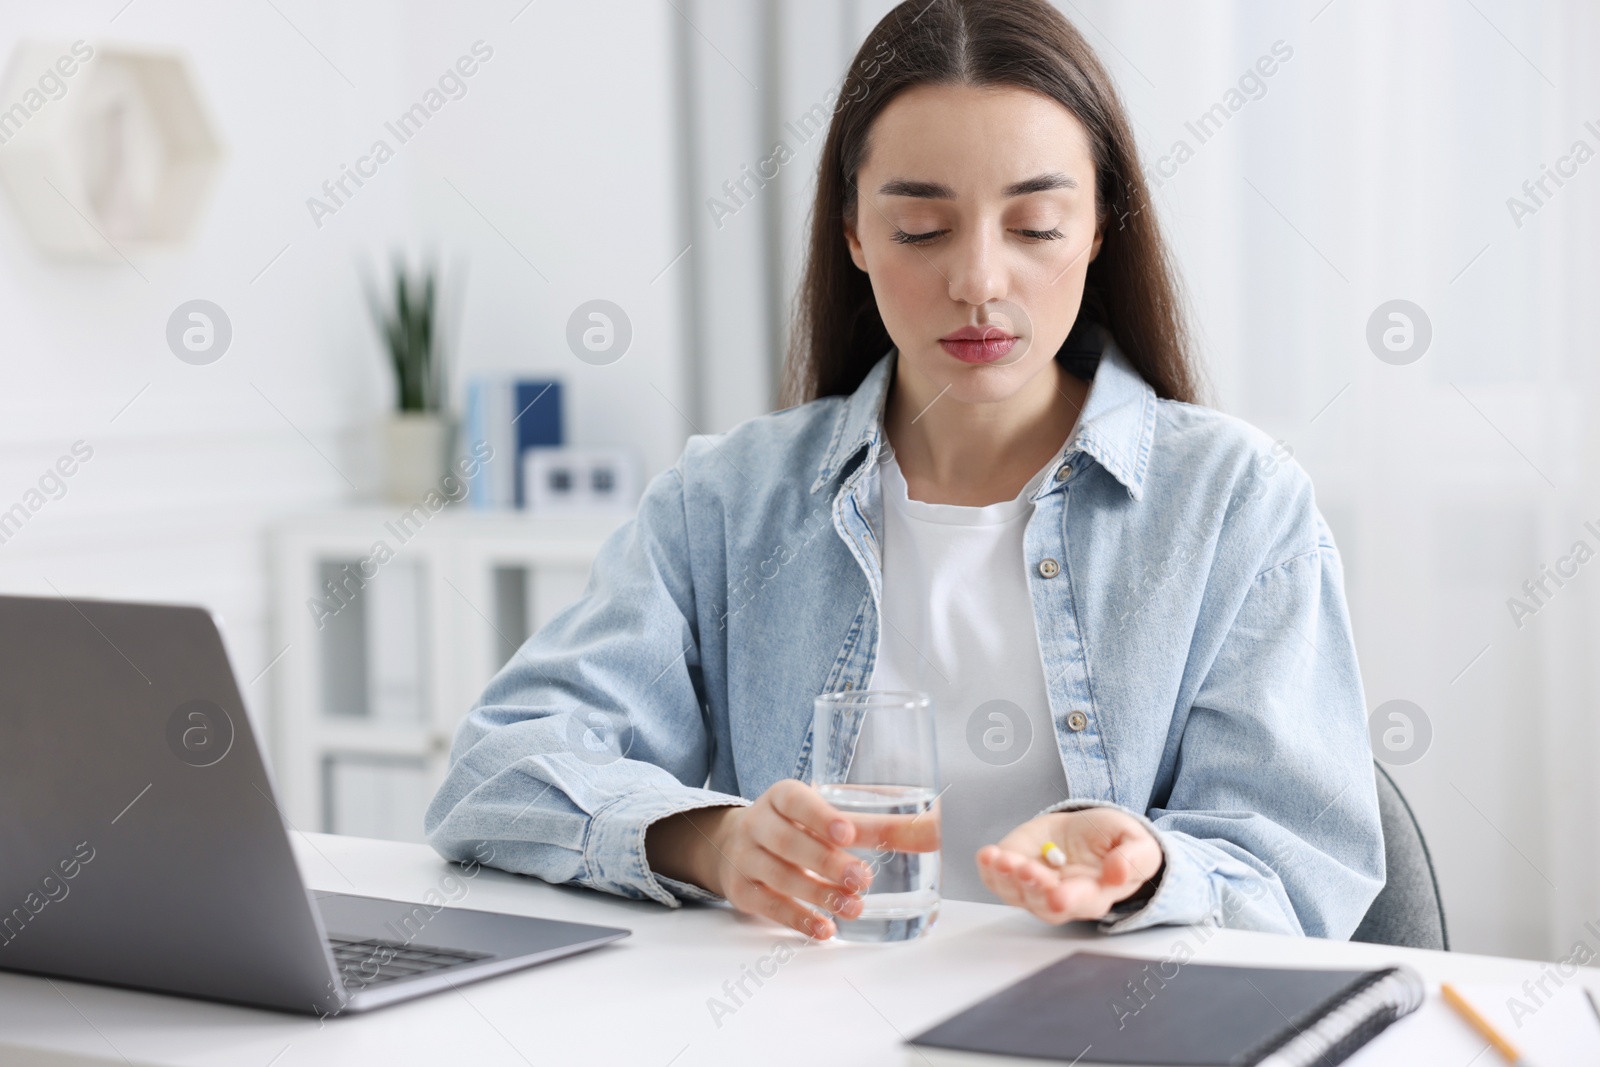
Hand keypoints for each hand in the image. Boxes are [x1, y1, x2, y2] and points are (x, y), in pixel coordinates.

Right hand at [645, 779, 937, 939]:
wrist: (734, 844)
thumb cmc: (798, 826)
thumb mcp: (828, 817)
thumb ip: (878, 825)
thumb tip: (936, 829)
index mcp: (782, 796)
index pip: (797, 801)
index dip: (820, 816)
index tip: (847, 833)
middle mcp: (758, 823)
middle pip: (789, 842)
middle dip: (827, 862)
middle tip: (863, 878)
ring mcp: (746, 859)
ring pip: (780, 877)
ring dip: (819, 894)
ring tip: (854, 906)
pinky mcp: (744, 892)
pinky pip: (770, 907)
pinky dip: (798, 919)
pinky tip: (825, 928)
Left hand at [976, 807, 1162, 924]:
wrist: (1084, 830)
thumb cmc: (1112, 841)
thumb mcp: (1137, 842)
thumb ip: (1135, 857)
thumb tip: (1119, 872)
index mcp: (1095, 895)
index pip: (1081, 903)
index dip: (1069, 899)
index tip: (1059, 894)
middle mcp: (1061, 898)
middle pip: (1044, 903)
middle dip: (1034, 888)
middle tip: (1028, 870)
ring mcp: (1033, 888)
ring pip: (1017, 892)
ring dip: (1007, 878)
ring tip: (1002, 859)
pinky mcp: (1013, 871)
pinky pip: (996, 879)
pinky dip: (989, 870)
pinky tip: (987, 855)